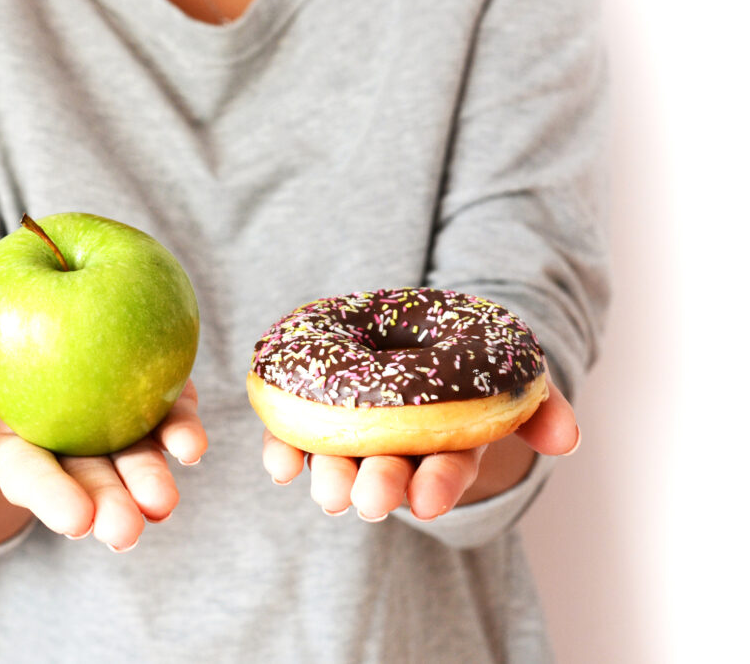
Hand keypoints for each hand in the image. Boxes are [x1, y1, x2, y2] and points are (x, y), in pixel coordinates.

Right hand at [0, 296, 207, 551]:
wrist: (26, 290)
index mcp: (16, 449)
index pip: (31, 477)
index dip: (52, 498)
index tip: (76, 519)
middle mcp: (69, 447)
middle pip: (90, 482)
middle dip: (109, 508)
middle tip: (124, 530)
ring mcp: (113, 423)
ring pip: (135, 459)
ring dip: (150, 482)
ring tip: (162, 504)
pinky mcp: (149, 395)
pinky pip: (168, 416)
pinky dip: (181, 432)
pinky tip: (191, 445)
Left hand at [261, 381, 579, 521]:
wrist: (412, 342)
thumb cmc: (467, 366)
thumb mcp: (510, 378)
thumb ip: (538, 405)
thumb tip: (568, 439)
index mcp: (447, 443)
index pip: (447, 470)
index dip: (440, 486)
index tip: (429, 503)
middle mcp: (397, 450)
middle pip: (388, 474)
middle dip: (380, 488)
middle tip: (370, 501)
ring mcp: (352, 439)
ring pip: (340, 464)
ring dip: (331, 477)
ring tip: (326, 490)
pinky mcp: (309, 421)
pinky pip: (294, 441)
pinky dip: (284, 453)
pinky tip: (278, 464)